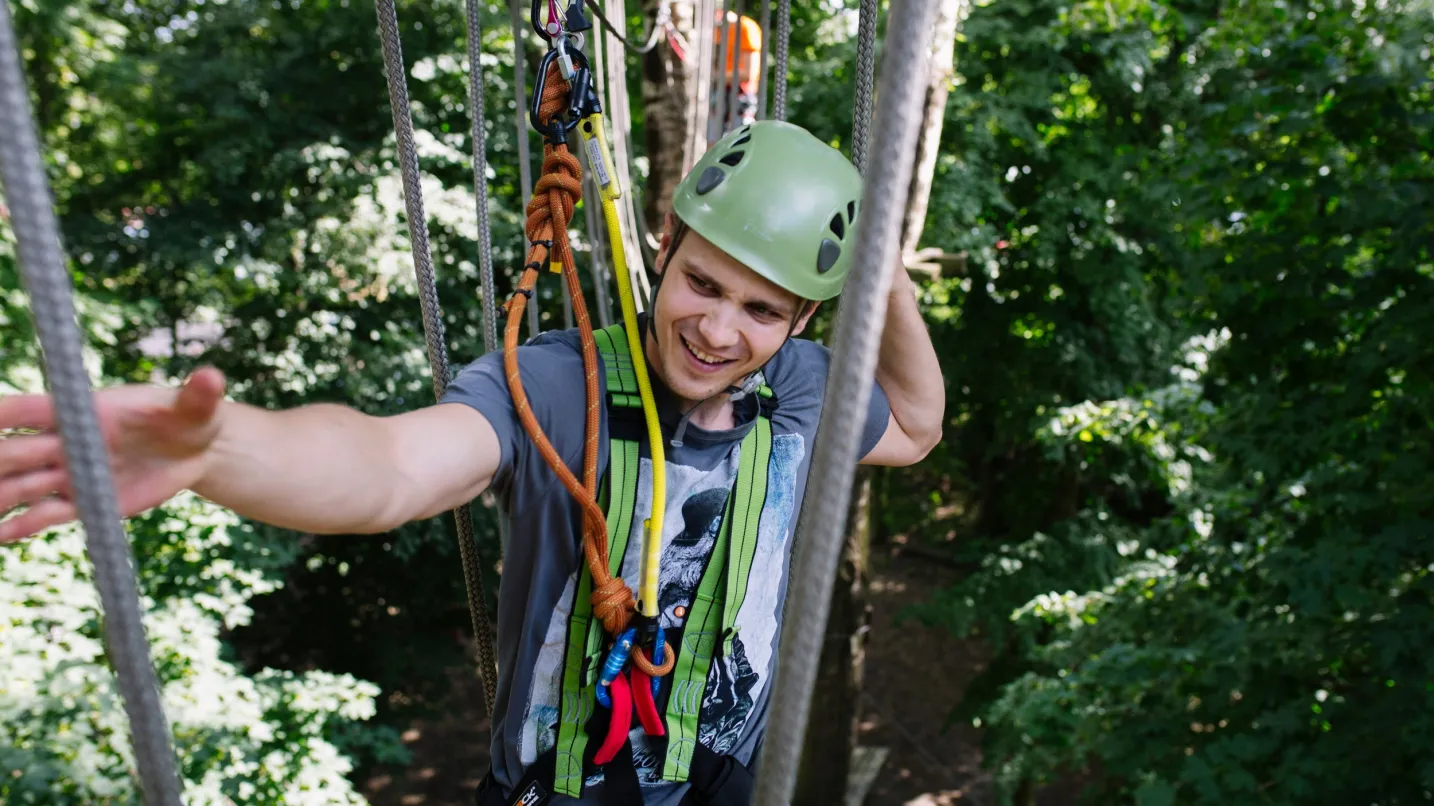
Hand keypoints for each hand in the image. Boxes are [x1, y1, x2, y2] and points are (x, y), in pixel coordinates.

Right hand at [0, 367, 226, 543]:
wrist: (196, 451)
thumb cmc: (190, 418)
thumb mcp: (197, 408)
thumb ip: (198, 394)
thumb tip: (213, 377)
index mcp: (84, 411)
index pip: (30, 409)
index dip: (4, 414)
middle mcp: (67, 442)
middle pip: (14, 451)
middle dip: (1, 459)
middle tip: (3, 467)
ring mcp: (71, 474)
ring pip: (20, 486)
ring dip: (1, 497)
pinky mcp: (83, 503)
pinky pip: (43, 515)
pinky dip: (18, 526)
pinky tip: (0, 536)